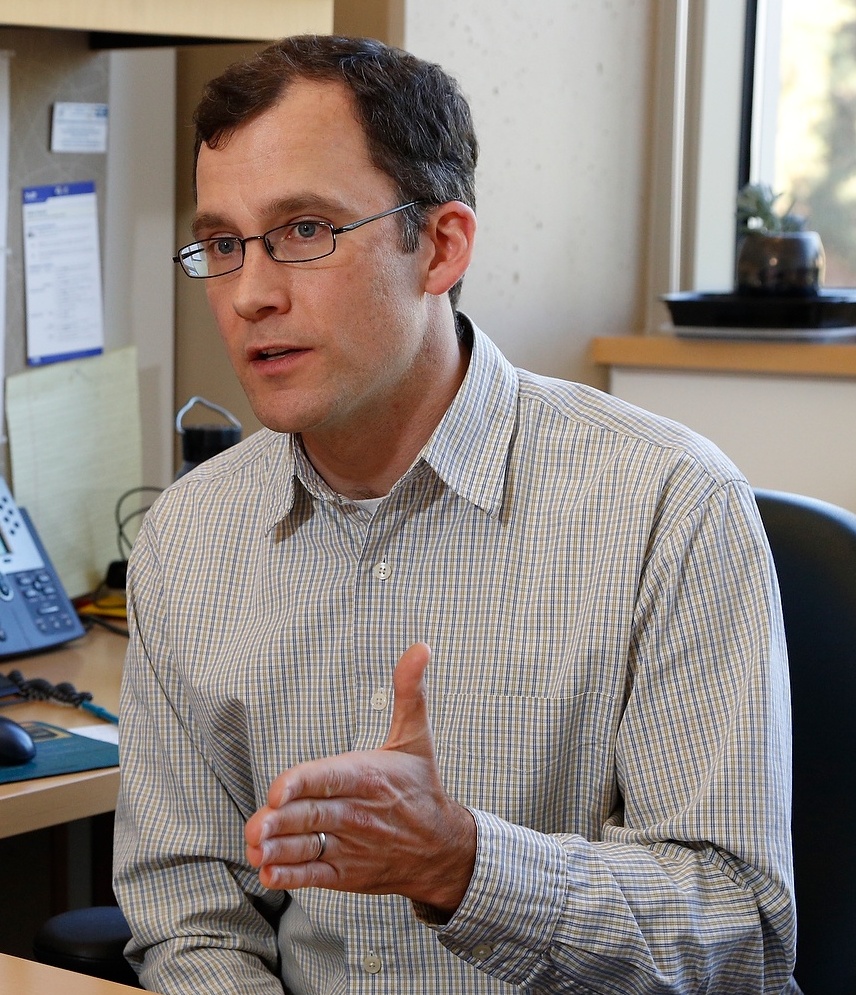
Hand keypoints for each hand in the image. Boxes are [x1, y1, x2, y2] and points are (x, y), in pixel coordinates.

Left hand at [244, 643, 476, 912]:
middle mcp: (358, 813)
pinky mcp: (346, 873)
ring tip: (256, 848)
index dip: (302, 784)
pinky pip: (315, 876)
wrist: (443, 848)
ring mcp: (351, 845)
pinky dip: (292, 877)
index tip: (278, 790)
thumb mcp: (418, 737)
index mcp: (369, 777)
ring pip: (309, 848)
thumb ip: (409, 692)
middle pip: (313, 816)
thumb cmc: (421, 788)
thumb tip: (420, 648)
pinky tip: (269, 872)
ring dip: (279, 849)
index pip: (331, 779)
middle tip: (256, 824)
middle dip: (282, 821)